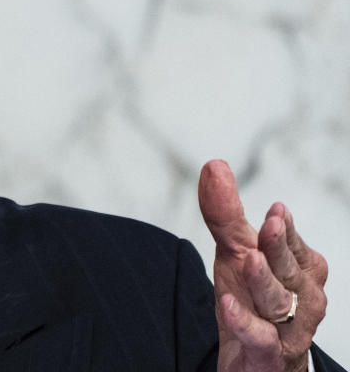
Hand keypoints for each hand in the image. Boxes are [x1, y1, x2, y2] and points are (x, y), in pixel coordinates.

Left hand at [199, 159, 328, 371]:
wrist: (256, 361)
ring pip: (278, 300)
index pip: (289, 242)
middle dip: (280, 246)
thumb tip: (214, 165)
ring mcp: (289, 327)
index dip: (282, 227)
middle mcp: (302, 296)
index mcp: (301, 267)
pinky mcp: (269, 353)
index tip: (275, 209)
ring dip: (264, 280)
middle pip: (288, 268)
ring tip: (249, 259)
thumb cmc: (254, 300)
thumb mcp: (236, 253)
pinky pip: (260, 336)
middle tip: (271, 223)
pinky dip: (243, 321)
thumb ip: (226, 214)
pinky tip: (227, 304)